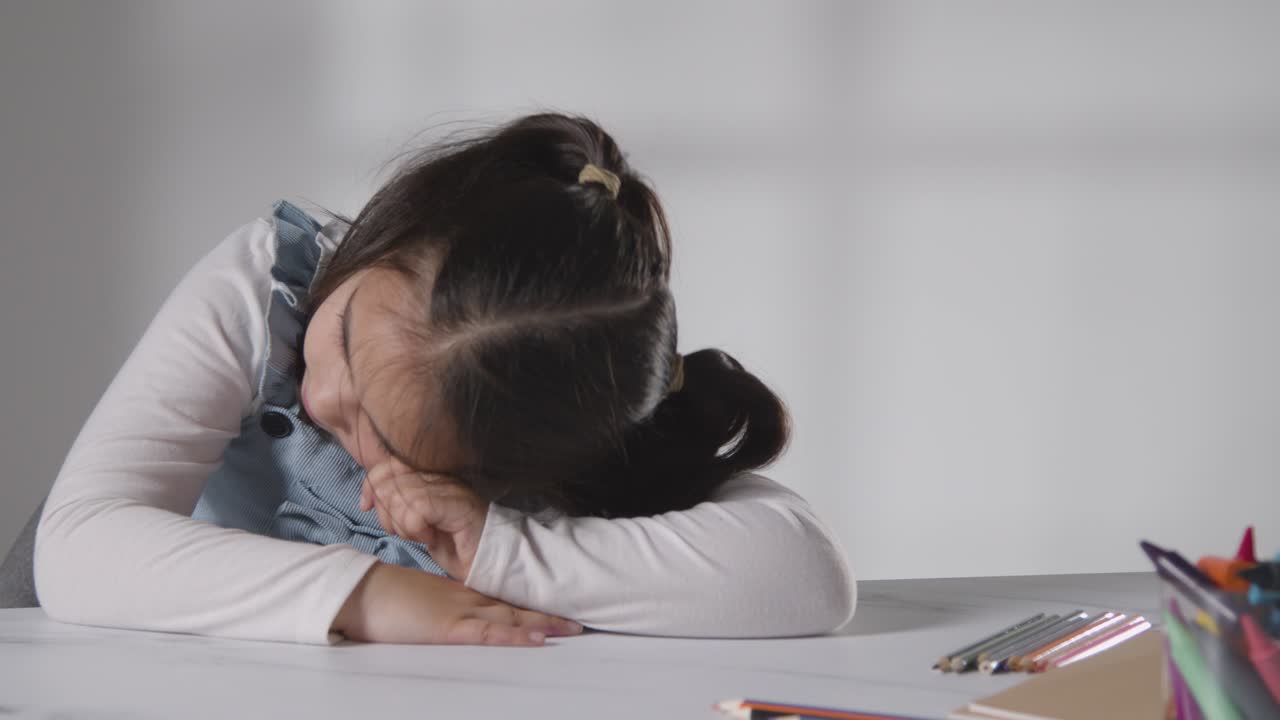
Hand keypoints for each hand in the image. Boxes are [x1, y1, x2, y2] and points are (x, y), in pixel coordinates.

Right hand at [333, 562, 581, 644]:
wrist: (359, 591)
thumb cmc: (383, 598)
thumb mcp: (418, 602)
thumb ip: (438, 608)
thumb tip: (446, 618)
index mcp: (459, 593)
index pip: (502, 599)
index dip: (529, 606)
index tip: (553, 609)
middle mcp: (466, 599)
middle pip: (514, 607)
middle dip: (547, 616)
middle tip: (578, 623)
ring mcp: (460, 611)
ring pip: (510, 619)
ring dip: (542, 625)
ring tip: (572, 630)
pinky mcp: (448, 628)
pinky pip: (489, 633)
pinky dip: (516, 636)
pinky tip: (538, 639)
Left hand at [360, 457, 488, 579]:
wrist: (487, 560)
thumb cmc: (454, 545)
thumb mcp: (416, 524)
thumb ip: (397, 505)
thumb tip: (369, 498)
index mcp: (428, 475)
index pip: (386, 465)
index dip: (370, 485)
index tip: (366, 507)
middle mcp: (438, 474)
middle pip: (387, 483)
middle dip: (387, 515)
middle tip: (408, 532)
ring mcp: (448, 485)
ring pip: (399, 499)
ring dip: (404, 527)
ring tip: (423, 536)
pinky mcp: (455, 501)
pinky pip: (416, 511)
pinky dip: (417, 531)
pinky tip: (432, 538)